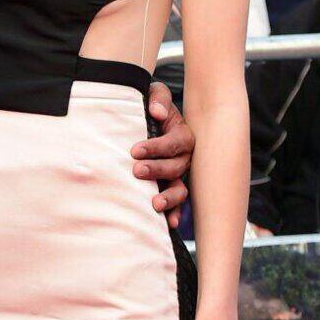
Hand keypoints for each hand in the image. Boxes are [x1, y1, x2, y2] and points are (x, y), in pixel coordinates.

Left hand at [132, 83, 192, 228]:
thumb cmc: (149, 107)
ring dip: (169, 196)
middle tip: (136, 170)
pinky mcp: (169, 186)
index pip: (175, 142)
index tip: (135, 150)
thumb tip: (156, 112)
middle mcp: (184, 156)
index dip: (157, 147)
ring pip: (180, 187)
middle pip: (177, 166)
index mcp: (182, 134)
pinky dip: (175, 213)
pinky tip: (170, 223)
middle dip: (157, 169)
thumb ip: (158, 98)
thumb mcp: (154, 95)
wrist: (143, 120)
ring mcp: (178, 174)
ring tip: (154, 203)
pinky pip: (178, 203)